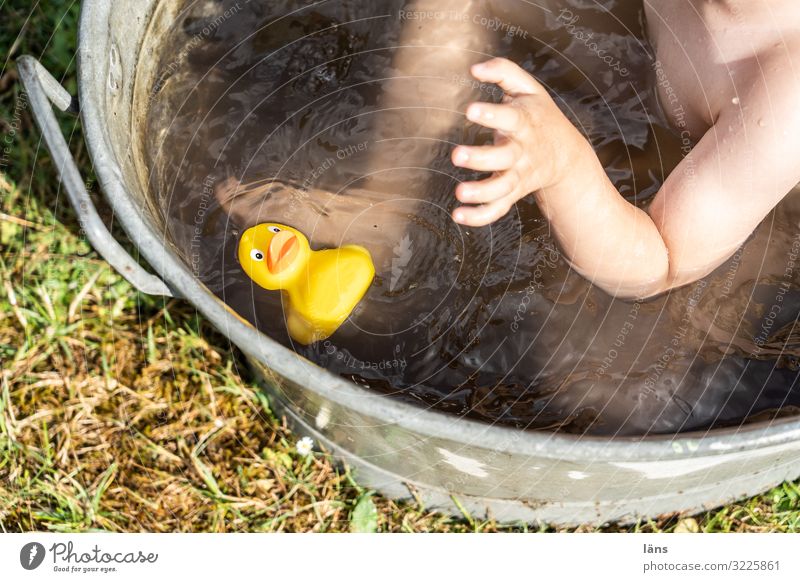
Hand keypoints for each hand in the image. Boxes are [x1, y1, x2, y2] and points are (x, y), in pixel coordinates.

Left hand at [451, 58, 590, 225]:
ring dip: (481, 192)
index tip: (470, 109)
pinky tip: (458, 216)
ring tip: (459, 193)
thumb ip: (503, 71)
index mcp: (525, 123)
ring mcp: (518, 175)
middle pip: (504, 158)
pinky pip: (498, 209)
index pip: (510, 118)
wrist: (566, 155)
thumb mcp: (528, 88)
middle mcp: (522, 152)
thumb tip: (474, 69)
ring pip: (501, 188)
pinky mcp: (512, 194)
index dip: (491, 114)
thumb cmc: (538, 115)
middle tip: (457, 155)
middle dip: (481, 158)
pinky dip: (480, 216)